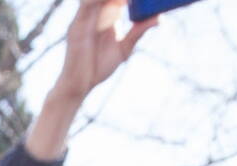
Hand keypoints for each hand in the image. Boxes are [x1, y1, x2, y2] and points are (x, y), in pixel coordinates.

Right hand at [26, 1, 153, 160]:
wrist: (79, 86)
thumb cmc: (98, 68)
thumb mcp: (124, 48)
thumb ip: (138, 32)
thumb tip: (160, 19)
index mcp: (107, 14)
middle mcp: (94, 12)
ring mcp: (84, 17)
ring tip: (127, 0)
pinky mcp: (76, 26)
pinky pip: (86, 6)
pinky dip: (97, 0)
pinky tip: (117, 2)